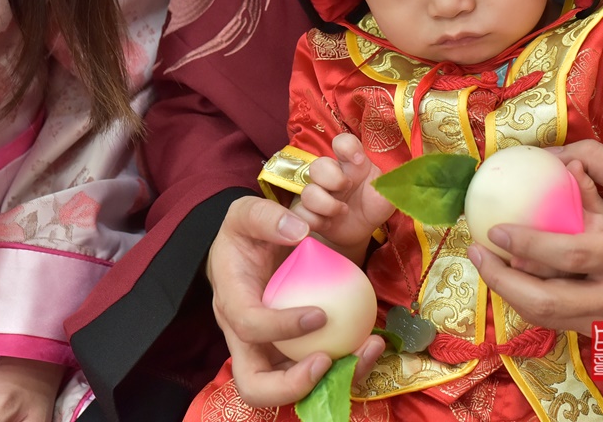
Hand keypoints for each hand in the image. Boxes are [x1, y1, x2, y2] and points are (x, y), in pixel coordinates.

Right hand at [208, 195, 384, 408]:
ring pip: (292, 388)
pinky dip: (347, 366)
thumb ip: (264, 216)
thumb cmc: (247, 235)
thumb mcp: (245, 214)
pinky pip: (320, 372)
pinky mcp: (294, 354)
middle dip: (291, 386)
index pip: (248, 326)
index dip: (280, 327)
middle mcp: (246, 339)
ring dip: (333, 380)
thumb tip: (298, 231)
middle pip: (255, 385)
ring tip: (366, 351)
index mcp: (231, 303)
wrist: (252, 251)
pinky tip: (371, 343)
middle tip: (328, 361)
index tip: (319, 314)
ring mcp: (269, 352)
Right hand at [292, 133, 394, 262]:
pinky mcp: (310, 214)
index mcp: (352, 164)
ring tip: (342, 211)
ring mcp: (319, 194)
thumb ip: (395, 186)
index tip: (359, 161)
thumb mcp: (388, 196)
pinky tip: (329, 224)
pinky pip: (302, 214)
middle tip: (347, 188)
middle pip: (319, 165)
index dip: (346, 147)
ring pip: (308, 191)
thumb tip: (412, 177)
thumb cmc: (374, 205)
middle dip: (332, 178)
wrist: (361, 230)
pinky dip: (315, 220)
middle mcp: (333, 175)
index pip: (342, 142)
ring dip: (326, 204)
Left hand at [471, 139, 602, 332]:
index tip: (495, 231)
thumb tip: (547, 155)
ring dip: (512, 296)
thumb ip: (596, 159)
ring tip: (488, 268)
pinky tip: (518, 283)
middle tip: (477, 255)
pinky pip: (564, 324)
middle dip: (503, 283)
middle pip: (549, 303)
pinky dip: (536, 305)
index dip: (527, 245)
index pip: (569, 256)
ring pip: (551, 320)